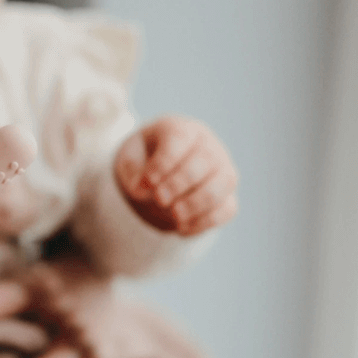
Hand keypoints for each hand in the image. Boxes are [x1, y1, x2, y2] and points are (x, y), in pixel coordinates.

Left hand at [114, 114, 237, 234]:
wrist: (158, 176)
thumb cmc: (143, 161)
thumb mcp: (129, 160)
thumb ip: (132, 171)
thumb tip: (141, 190)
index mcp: (181, 129)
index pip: (179, 138)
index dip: (165, 162)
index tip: (149, 181)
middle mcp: (207, 145)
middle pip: (205, 159)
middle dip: (181, 183)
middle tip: (160, 199)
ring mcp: (222, 169)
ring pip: (224, 182)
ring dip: (199, 202)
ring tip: (175, 215)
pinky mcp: (227, 196)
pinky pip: (228, 208)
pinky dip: (206, 221)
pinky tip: (182, 229)